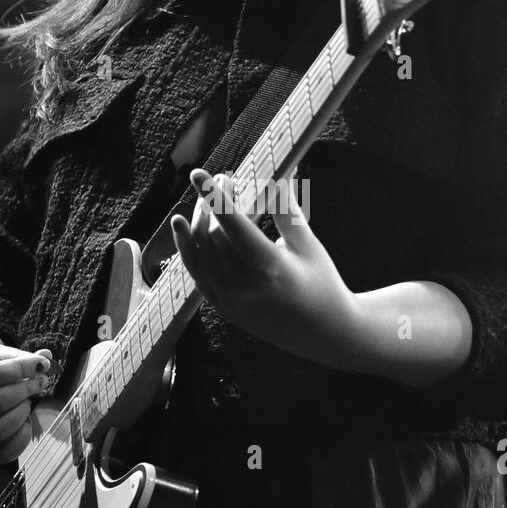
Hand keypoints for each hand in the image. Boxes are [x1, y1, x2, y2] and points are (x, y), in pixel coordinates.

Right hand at [0, 344, 52, 463]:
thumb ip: (16, 357)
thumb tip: (44, 359)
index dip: (20, 369)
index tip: (40, 364)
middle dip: (24, 390)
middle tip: (36, 382)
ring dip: (22, 412)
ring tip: (26, 400)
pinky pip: (6, 452)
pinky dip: (23, 435)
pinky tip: (24, 420)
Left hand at [170, 168, 366, 370]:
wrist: (324, 334)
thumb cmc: (323, 284)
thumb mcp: (309, 245)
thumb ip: (287, 211)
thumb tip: (277, 173)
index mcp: (271, 268)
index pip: (233, 225)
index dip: (214, 197)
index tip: (199, 173)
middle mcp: (245, 287)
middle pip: (214, 235)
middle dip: (212, 203)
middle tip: (225, 179)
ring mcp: (231, 301)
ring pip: (201, 253)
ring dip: (198, 222)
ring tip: (205, 198)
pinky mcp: (224, 309)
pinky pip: (197, 274)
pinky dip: (187, 249)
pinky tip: (182, 226)